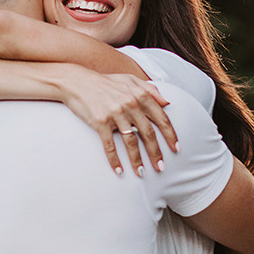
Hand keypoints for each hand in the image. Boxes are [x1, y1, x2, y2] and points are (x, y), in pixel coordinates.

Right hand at [59, 68, 178, 175]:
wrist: (77, 82)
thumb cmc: (105, 82)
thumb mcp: (130, 80)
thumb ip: (150, 89)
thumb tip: (167, 103)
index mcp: (140, 95)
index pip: (161, 118)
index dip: (170, 135)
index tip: (176, 148)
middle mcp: (130, 104)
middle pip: (148, 133)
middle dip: (156, 153)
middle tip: (160, 168)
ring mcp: (115, 114)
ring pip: (131, 142)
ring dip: (137, 160)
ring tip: (141, 173)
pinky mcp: (100, 122)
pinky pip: (110, 145)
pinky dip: (114, 160)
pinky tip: (119, 171)